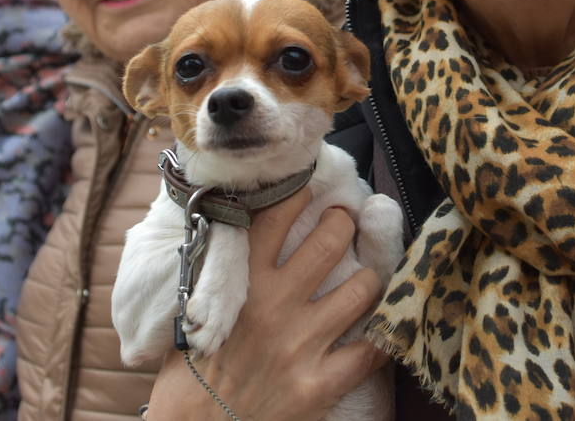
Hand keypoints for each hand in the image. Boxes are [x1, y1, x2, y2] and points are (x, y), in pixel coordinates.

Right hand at [143, 188, 390, 419]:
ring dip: (368, 278)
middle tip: (345, 223)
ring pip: (361, 288)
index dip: (297, 197)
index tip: (308, 190)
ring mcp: (300, 344)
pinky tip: (383, 327)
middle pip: (329, 242)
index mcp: (241, 286)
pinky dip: (383, 336)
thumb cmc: (191, 375)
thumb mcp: (196, 314)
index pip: (274, 220)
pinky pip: (371, 349)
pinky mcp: (319, 383)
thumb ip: (221, 277)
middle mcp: (274, 307)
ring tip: (365, 276)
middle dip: (343, 225)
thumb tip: (236, 235)